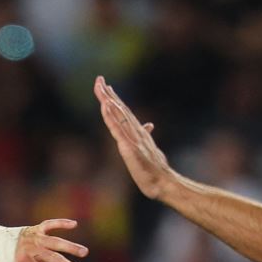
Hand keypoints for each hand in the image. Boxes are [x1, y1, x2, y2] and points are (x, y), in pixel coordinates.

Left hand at [0, 219, 89, 261]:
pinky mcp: (34, 229)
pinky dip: (61, 223)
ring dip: (71, 247)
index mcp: (23, 261)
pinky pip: (50, 224)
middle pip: (55, 260)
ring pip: (56, 242)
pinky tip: (74, 224)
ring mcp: (33, 237)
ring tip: (84, 252)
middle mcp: (30, 248)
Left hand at [95, 75, 174, 200]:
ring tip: (100, 88)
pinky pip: (118, 128)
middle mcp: (135, 131)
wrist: (162, 181)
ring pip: (118, 115)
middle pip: (119, 109)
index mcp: (137, 132)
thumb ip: (147, 136)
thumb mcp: (148, 150)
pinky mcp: (129, 146)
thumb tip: (149, 124)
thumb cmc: (155, 169)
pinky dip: (112, 116)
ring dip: (108, 101)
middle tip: (99, 79)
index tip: (106, 87)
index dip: (114, 99)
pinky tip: (106, 106)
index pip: (123, 112)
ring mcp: (132, 138)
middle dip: (108, 94)